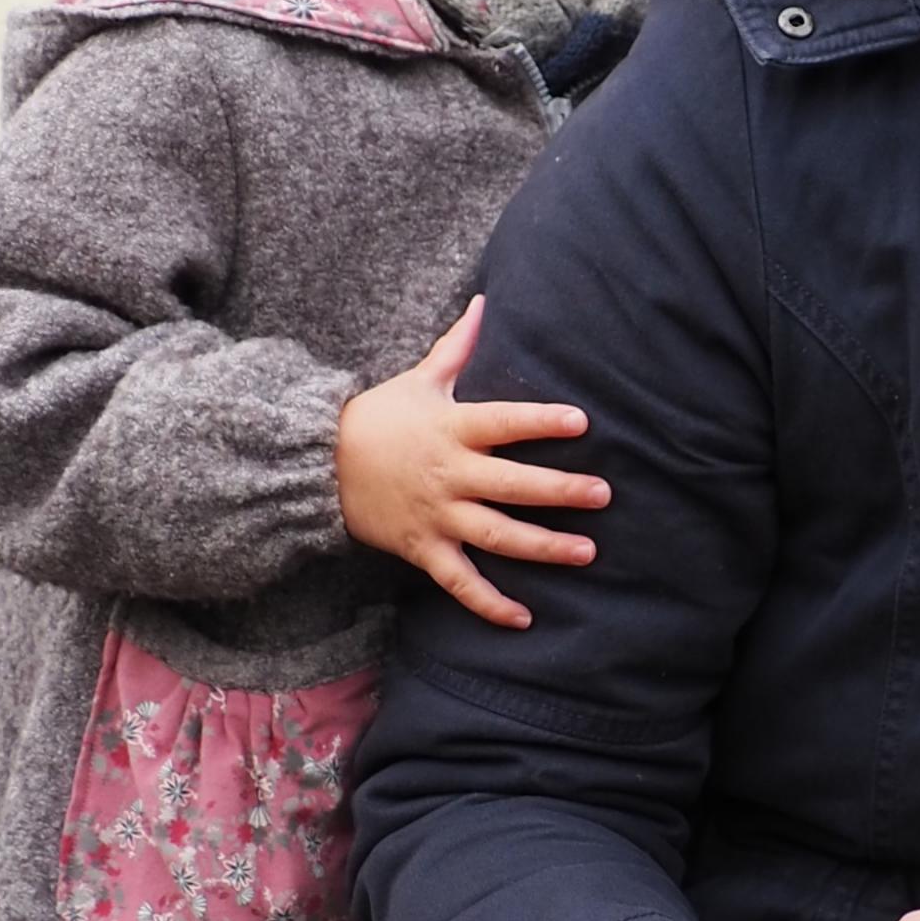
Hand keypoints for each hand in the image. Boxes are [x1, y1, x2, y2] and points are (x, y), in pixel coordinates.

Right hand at [334, 295, 610, 629]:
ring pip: (496, 535)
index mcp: (451, 428)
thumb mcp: (417, 380)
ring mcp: (436, 515)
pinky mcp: (422, 548)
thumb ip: (455, 347)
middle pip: (512, 485)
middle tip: (603, 494)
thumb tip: (483, 302)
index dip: (542, 421)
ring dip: (543, 547)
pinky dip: (489, 603)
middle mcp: (449, 474)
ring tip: (586, 552)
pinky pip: (459, 582)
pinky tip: (524, 619)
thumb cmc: (375, 418)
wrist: (316, 466)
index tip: (582, 423)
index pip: (505, 423)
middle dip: (559, 491)